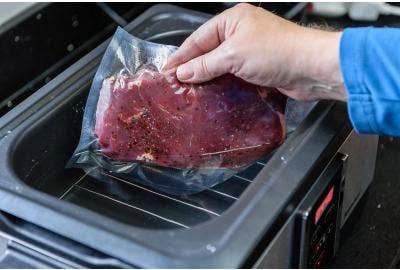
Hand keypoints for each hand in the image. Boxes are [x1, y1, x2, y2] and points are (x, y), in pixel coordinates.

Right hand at [165, 3, 346, 101]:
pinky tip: (212, 94)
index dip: (182, 56)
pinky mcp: (257, 68)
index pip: (198, 38)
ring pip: (220, 65)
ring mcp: (249, 51)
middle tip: (176, 83)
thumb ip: (206, 64)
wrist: (310, 68)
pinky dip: (222, 84)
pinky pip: (232, 75)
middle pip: (208, 51)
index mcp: (233, 20)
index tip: (168, 70)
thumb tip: (185, 72)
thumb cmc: (278, 51)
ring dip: (207, 78)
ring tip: (190, 91)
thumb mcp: (234, 55)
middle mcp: (240, 33)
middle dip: (193, 68)